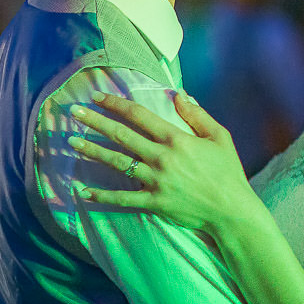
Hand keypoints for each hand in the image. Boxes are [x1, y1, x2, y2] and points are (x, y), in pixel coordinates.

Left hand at [66, 91, 260, 234]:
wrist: (231, 209)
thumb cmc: (228, 171)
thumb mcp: (220, 137)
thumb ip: (197, 115)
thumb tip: (179, 94)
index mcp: (177, 139)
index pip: (139, 116)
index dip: (116, 104)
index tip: (98, 96)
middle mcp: (162, 157)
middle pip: (122, 136)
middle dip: (96, 122)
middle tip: (74, 112)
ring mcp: (155, 181)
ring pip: (117, 163)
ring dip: (92, 151)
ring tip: (72, 142)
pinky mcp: (153, 202)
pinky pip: (122, 199)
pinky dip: (102, 196)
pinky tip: (83, 193)